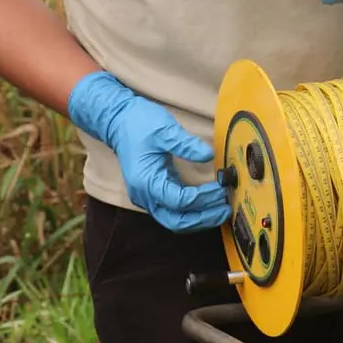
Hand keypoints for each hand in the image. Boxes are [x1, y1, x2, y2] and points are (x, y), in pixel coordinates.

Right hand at [67, 71, 229, 232]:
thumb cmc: (138, 123)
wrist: (117, 121)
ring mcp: (148, 197)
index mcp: (145, 181)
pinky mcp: (154, 193)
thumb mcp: (164, 129)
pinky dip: (192, 211)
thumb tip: (208, 155)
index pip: (178, 201)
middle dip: (203, 218)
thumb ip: (185, 145)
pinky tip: (208, 203)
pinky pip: (174, 211)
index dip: (202, 199)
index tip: (220, 188)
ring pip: (175, 220)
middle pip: (176, 221)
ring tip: (221, 209)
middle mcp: (144, 195)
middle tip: (226, 209)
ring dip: (199, 219)